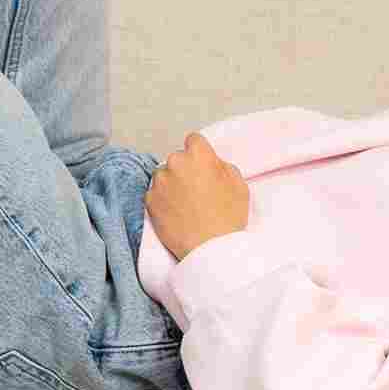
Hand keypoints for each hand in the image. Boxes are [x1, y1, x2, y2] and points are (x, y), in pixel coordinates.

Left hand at [147, 131, 251, 258]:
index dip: (199, 153)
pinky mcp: (149, 201)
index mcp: (198, 155)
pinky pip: (155, 195)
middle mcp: (175, 163)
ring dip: (171, 184)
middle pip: (177, 159)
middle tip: (197, 190)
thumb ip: (223, 166)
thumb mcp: (239, 184)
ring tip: (186, 205)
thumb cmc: (227, 218)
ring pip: (164, 176)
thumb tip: (212, 164)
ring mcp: (159, 182)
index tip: (201, 165)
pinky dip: (163, 201)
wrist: (210, 249)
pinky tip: (177, 214)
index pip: (193, 140)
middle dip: (185, 170)